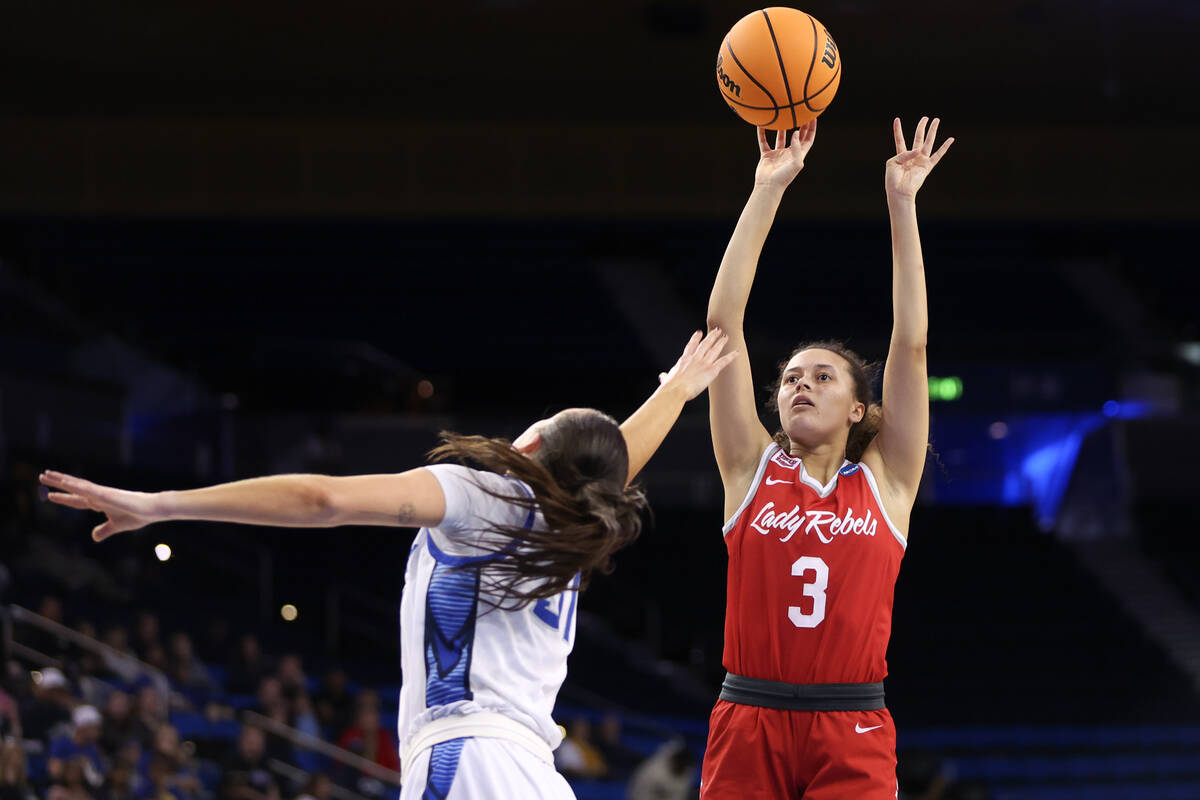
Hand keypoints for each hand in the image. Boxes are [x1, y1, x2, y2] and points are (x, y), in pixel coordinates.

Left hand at [39, 470, 162, 540]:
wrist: (152, 510)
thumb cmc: (137, 515)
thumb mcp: (116, 526)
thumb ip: (104, 530)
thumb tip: (93, 537)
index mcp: (99, 503)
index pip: (77, 500)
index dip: (63, 498)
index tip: (50, 495)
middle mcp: (98, 496)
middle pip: (73, 488)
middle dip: (57, 483)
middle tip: (42, 476)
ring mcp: (102, 493)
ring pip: (77, 485)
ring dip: (62, 480)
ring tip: (47, 474)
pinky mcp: (107, 494)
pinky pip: (88, 489)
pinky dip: (76, 486)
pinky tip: (66, 482)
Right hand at [657, 328, 737, 400]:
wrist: (675, 390)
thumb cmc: (670, 386)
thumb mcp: (667, 379)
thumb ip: (666, 376)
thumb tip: (662, 376)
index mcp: (684, 359)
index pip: (691, 345)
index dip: (696, 338)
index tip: (699, 332)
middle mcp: (695, 358)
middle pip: (705, 344)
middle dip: (711, 336)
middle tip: (717, 330)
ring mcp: (704, 363)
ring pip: (715, 349)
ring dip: (721, 342)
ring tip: (726, 336)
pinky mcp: (711, 370)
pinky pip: (723, 361)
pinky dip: (731, 356)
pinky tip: (736, 352)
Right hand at [754, 120, 816, 189]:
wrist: (769, 187)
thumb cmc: (784, 178)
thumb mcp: (795, 163)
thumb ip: (797, 148)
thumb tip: (796, 132)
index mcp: (799, 155)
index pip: (808, 138)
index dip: (812, 128)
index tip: (813, 116)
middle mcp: (789, 153)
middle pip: (797, 136)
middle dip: (800, 124)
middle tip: (800, 112)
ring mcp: (778, 154)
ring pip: (780, 137)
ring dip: (782, 127)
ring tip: (782, 116)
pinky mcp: (767, 155)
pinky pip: (764, 141)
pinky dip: (762, 133)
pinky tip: (760, 124)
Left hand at [886, 116, 952, 198]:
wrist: (899, 191)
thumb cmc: (893, 179)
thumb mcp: (893, 163)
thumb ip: (904, 154)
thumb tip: (918, 151)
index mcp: (900, 155)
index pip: (900, 139)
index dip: (898, 130)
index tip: (897, 119)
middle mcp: (912, 156)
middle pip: (917, 138)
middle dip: (921, 127)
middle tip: (926, 118)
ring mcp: (920, 160)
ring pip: (928, 142)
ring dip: (932, 131)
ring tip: (936, 120)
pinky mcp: (927, 166)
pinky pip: (938, 155)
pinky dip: (944, 147)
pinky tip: (951, 139)